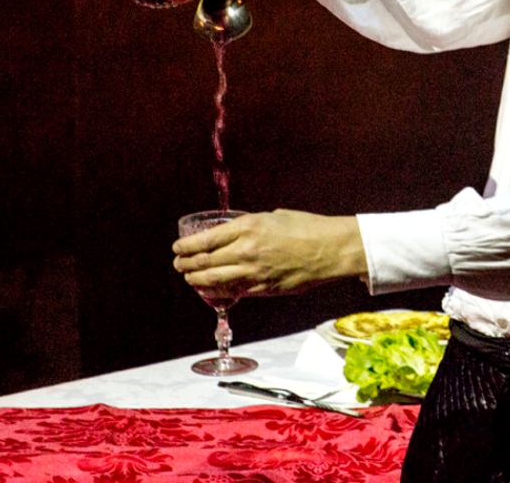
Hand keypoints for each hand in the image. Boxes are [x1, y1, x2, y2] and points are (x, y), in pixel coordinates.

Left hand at [172, 209, 366, 295]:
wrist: (331, 249)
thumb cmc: (307, 228)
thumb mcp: (273, 217)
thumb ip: (251, 226)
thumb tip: (237, 233)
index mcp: (248, 227)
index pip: (205, 240)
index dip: (186, 247)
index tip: (178, 248)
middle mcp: (246, 250)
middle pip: (204, 262)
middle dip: (186, 265)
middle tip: (179, 265)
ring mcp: (254, 272)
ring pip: (214, 280)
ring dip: (197, 280)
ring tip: (189, 278)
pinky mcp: (264, 289)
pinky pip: (234, 292)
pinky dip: (218, 292)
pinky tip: (212, 290)